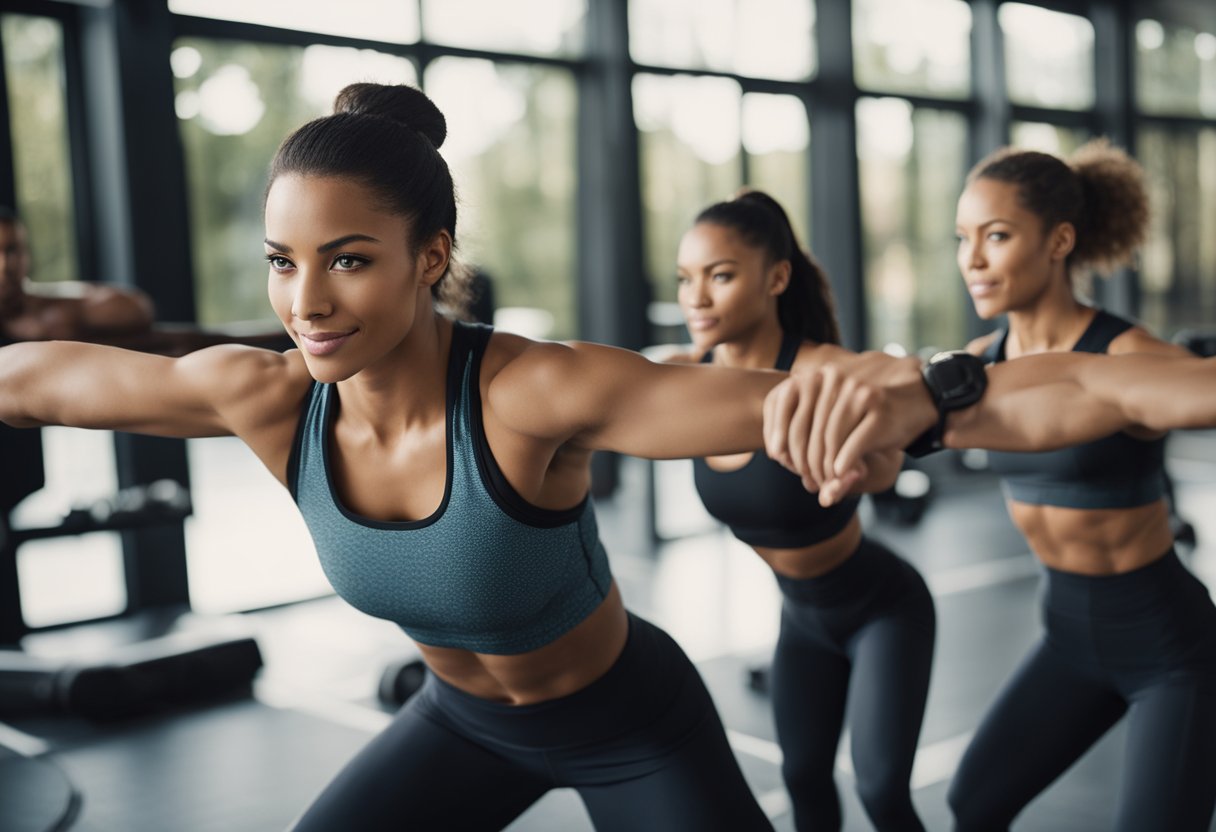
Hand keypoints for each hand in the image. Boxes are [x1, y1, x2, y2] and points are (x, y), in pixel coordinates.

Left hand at [764, 351, 935, 502]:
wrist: (924, 391)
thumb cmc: (874, 405)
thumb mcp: (840, 411)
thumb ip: (814, 434)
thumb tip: (785, 465)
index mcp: (819, 374)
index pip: (783, 405)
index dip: (778, 438)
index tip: (782, 461)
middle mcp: (835, 378)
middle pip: (805, 430)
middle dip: (805, 462)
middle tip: (810, 480)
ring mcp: (858, 393)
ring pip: (828, 442)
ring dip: (825, 469)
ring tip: (828, 481)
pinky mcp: (879, 410)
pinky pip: (851, 447)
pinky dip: (843, 466)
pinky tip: (842, 473)